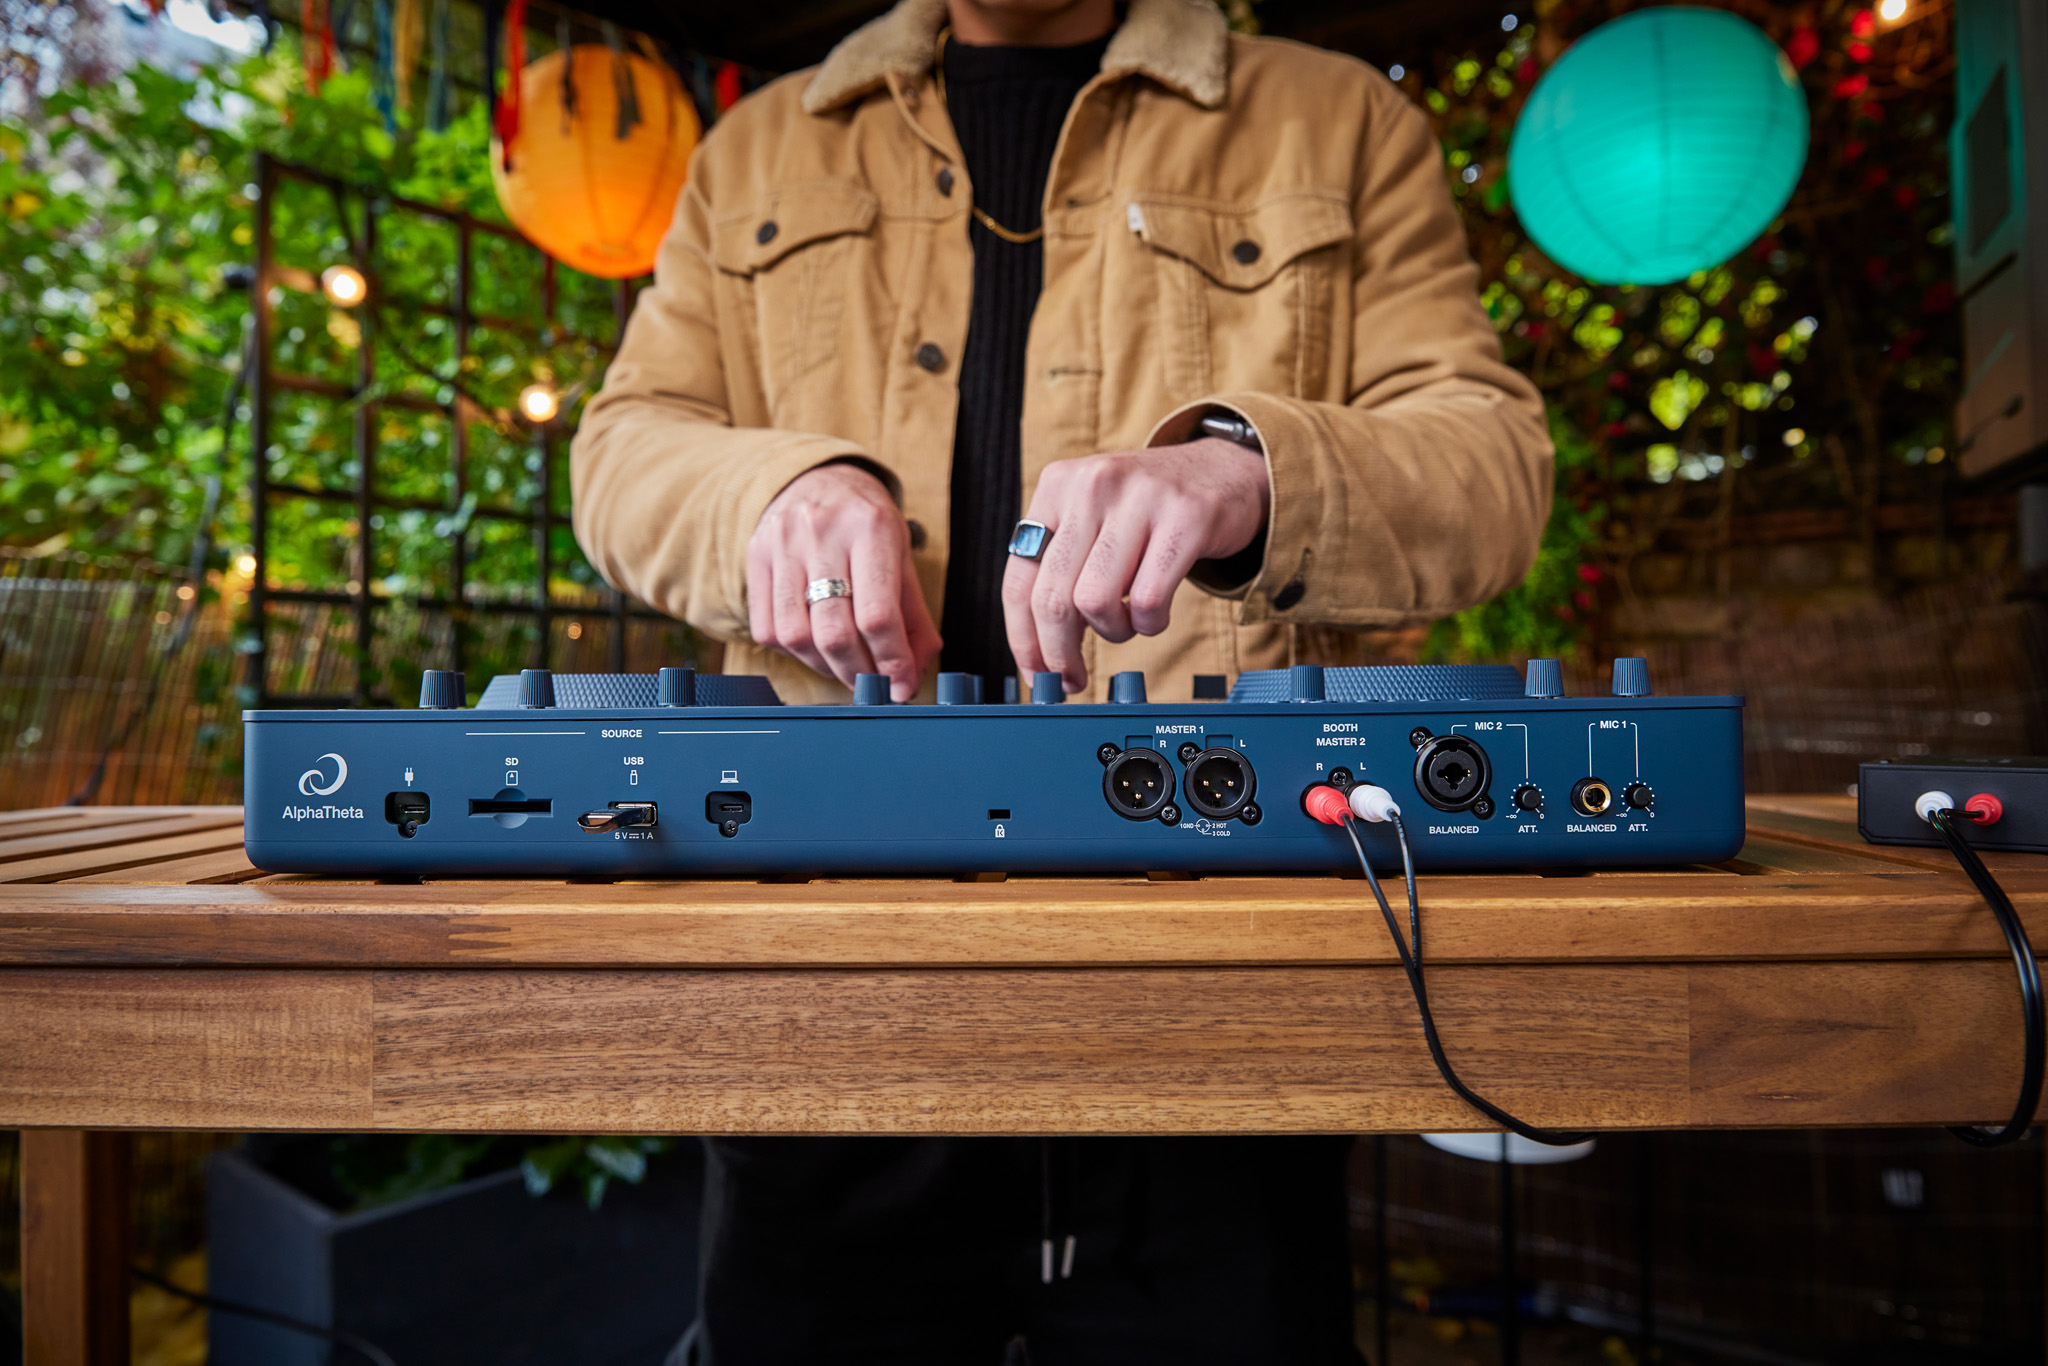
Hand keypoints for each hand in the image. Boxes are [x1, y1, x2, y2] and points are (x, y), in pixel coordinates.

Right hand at [746, 462, 941, 699]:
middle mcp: (822, 532)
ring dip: (825, 667)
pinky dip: (794, 652)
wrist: (818, 478)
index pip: (878, 615)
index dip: (891, 661)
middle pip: (834, 631)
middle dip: (858, 672)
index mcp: (870, 528)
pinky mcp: (755, 557)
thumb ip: (913, 615)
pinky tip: (814, 646)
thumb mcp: (901, 556)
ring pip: (796, 635)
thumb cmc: (866, 522)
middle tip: (873, 684)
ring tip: (845, 667)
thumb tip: (914, 671)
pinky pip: (766, 628)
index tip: (901, 686)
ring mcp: (782, 544)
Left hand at [1002, 438, 1270, 693]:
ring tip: (1128, 623)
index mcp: (1056, 485)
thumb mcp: (1092, 518)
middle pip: (1052, 598)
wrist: (1223, 470)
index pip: (1019, 579)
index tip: (1037, 673)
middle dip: (1060, 653)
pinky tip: (1155, 614)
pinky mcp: (1186, 517)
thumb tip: (1038, 653)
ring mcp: (1139, 498)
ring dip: (1112, 632)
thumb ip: (1059, 569)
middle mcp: (1092, 485)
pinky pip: (1148, 599)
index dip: (1023, 639)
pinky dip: (1149, 624)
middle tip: (1074, 677)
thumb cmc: (1148, 510)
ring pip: (1095, 601)